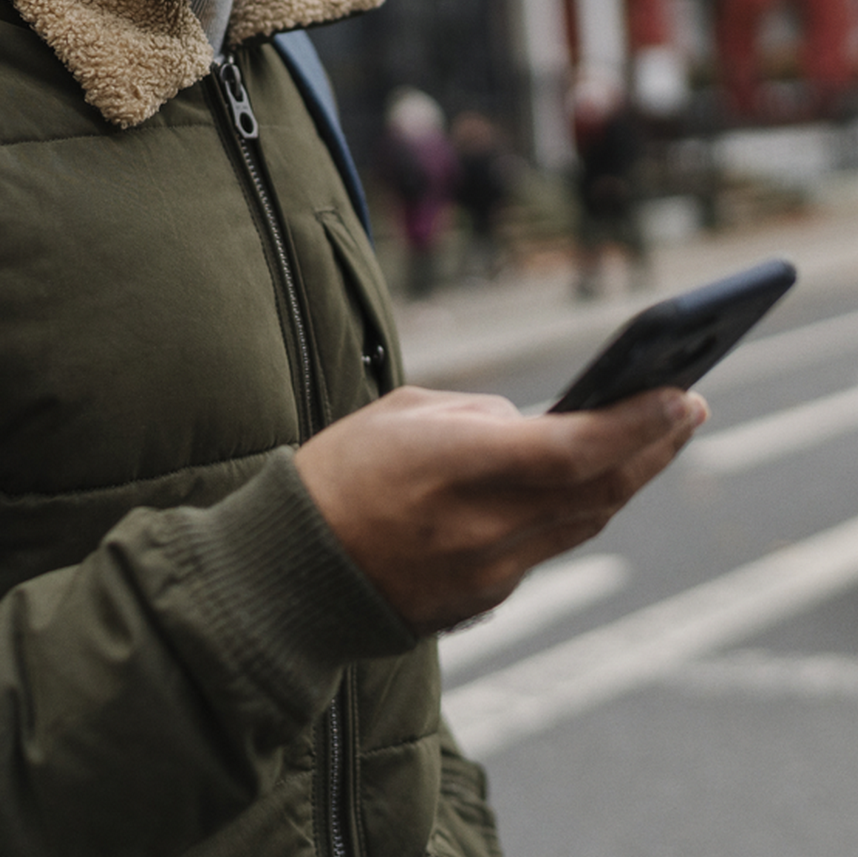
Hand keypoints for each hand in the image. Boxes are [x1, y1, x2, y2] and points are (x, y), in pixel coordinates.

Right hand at [293, 384, 706, 634]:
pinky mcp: (490, 595)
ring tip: (658, 436)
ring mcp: (492, 569)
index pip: (572, 447)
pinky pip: (553, 543)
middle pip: (599, 487)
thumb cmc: (339, 472)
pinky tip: (595, 479)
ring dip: (630, 475)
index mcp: (455, 467)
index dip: (635, 422)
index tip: (679, 393)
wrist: (296, 568)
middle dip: (655, 444)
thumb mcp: (400, 413)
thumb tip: (534, 425)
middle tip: (691, 404)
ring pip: (588, 519)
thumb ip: (478, 413)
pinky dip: (583, 506)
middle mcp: (484, 525)